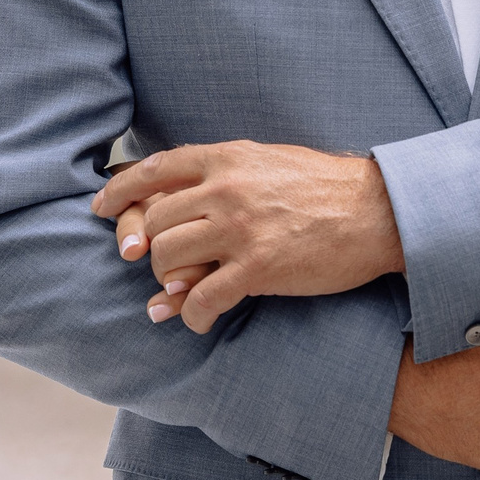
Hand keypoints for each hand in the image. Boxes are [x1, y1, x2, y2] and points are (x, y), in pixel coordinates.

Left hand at [92, 141, 405, 333]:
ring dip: (166, 281)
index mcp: (225, 159)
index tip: (100, 207)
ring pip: (166, 258)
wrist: (379, 211)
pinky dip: (191, 315)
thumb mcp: (266, 161)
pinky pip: (202, 298)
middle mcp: (225, 189)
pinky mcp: (258, 268)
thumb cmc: (323, 187)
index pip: (152, 169)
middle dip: (145, 247)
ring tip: (179, 292)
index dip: (118, 191)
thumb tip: (179, 194)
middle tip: (154, 265)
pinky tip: (198, 321)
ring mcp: (240, 229)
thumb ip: (221, 173)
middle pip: (153, 221)